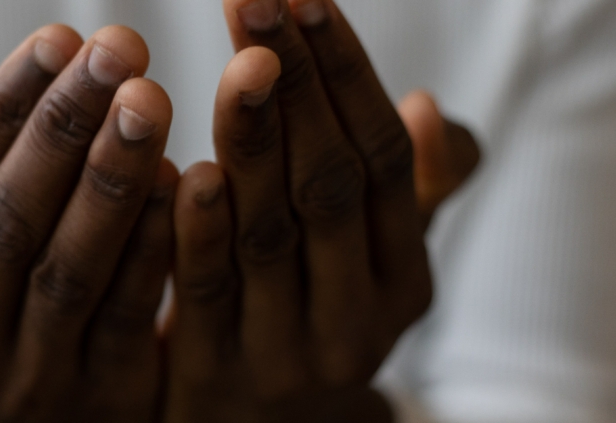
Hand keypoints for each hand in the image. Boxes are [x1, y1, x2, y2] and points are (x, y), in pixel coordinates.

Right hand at [0, 25, 177, 420]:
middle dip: (63, 128)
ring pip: (69, 268)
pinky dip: (155, 245)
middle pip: (8, 221)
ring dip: (111, 178)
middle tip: (118, 49)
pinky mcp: (102, 399)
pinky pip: (129, 313)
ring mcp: (30, 379)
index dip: (3, 107)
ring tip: (150, 99)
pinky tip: (185, 179)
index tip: (59, 37)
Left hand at [163, 0, 477, 420]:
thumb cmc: (312, 318)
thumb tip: (430, 110)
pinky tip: (185, 165)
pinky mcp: (214, 377)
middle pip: (329, 185)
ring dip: (254, 138)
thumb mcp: (373, 267)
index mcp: (405, 279)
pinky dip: (196, 228)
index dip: (346, 75)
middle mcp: (358, 317)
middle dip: (295, 84)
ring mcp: (288, 352)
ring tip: (240, 58)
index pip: (382, 161)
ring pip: (271, 232)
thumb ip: (408, 195)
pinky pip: (205, 293)